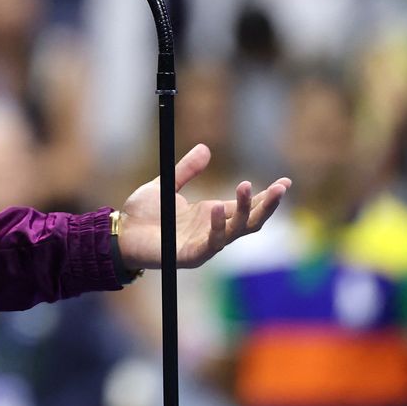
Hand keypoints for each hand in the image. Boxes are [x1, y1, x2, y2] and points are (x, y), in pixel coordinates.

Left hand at [117, 144, 287, 269]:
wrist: (120, 234)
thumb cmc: (143, 214)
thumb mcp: (166, 184)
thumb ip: (186, 170)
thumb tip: (206, 148)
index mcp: (212, 215)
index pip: (247, 206)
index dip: (266, 196)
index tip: (286, 182)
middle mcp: (213, 231)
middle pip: (250, 221)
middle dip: (267, 205)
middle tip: (281, 187)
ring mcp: (204, 244)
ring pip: (235, 231)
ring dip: (245, 211)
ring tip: (246, 186)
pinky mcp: (190, 256)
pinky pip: (210, 243)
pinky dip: (217, 226)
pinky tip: (218, 208)